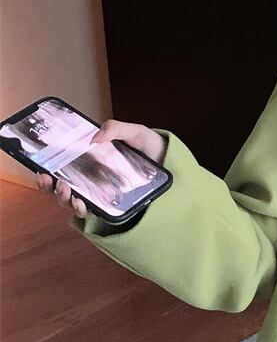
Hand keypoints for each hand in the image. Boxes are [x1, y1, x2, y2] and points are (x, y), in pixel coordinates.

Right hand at [33, 119, 166, 219]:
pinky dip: (83, 210)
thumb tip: (94, 138)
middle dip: (50, 188)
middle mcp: (91, 179)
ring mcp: (100, 194)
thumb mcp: (135, 132)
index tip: (40, 168)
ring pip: (72, 202)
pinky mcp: (112, 206)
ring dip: (64, 199)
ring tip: (67, 190)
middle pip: (61, 188)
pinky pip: (92, 212)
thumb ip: (116, 129)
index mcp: (90, 160)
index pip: (61, 168)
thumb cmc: (151, 148)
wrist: (171, 164)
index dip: (47, 171)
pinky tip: (82, 204)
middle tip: (53, 180)